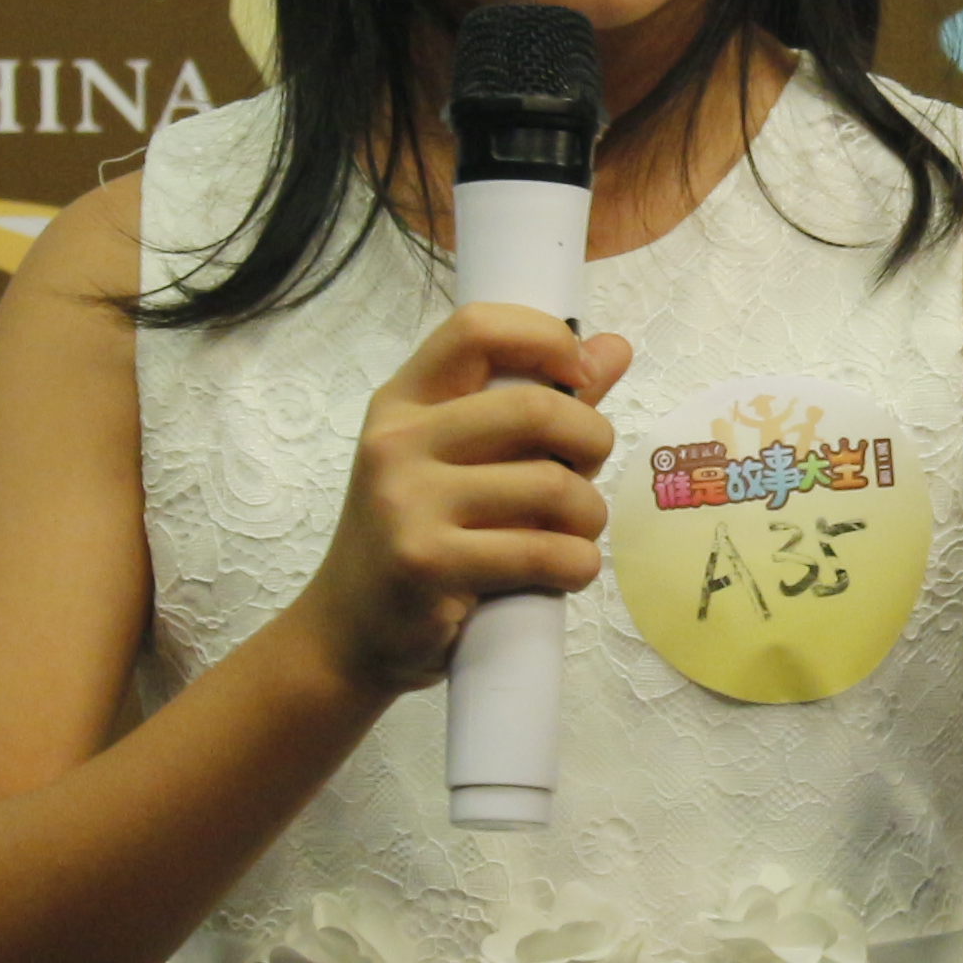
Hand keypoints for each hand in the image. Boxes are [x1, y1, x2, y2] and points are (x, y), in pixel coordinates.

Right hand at [290, 304, 632, 695]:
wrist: (348, 633)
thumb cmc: (415, 538)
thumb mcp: (455, 461)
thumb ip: (532, 403)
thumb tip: (614, 348)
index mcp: (402, 402)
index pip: (476, 329)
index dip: (546, 338)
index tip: (580, 375)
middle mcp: (398, 442)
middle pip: (535, 408)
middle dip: (591, 440)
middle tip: (586, 473)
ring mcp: (408, 504)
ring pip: (552, 486)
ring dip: (589, 515)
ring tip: (574, 533)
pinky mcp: (430, 564)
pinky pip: (543, 552)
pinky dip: (578, 565)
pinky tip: (567, 571)